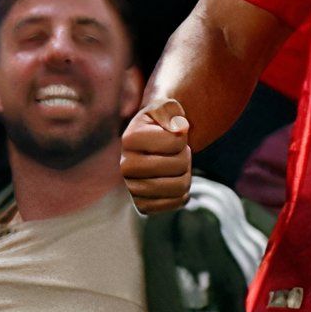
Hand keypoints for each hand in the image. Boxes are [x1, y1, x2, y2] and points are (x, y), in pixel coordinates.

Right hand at [121, 98, 193, 214]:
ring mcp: (132, 187)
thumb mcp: (167, 107)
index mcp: (129, 139)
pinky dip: (183, 192)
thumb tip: (178, 129)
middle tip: (175, 152)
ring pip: (180, 187)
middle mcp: (125, 166)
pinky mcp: (143, 204)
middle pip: (178, 166)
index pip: (176, 142)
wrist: (157, 144)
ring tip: (174, 165)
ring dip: (185, 174)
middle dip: (185, 157)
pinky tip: (172, 181)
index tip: (171, 134)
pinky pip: (176, 202)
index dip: (182, 137)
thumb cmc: (163, 122)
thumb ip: (170, 110)